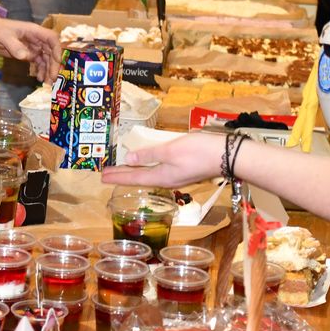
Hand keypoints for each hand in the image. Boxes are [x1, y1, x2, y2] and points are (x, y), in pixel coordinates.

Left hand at [0, 8, 61, 82]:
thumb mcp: (4, 37)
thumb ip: (15, 46)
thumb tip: (25, 56)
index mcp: (34, 31)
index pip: (52, 38)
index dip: (57, 49)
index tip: (56, 61)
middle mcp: (37, 39)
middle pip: (51, 51)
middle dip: (53, 65)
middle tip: (52, 78)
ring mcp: (34, 47)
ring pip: (47, 59)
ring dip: (48, 70)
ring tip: (48, 82)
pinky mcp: (29, 54)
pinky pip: (39, 63)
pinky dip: (41, 71)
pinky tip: (40, 79)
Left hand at [101, 132, 225, 187]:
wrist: (228, 156)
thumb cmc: (199, 151)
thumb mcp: (170, 150)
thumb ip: (149, 154)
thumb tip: (128, 159)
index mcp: (161, 177)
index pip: (133, 177)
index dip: (117, 176)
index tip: (102, 176)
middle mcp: (167, 180)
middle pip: (139, 178)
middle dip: (122, 175)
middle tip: (105, 174)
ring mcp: (176, 176)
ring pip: (148, 175)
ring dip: (133, 172)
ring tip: (121, 170)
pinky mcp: (183, 170)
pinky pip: (158, 171)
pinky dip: (147, 168)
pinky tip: (146, 165)